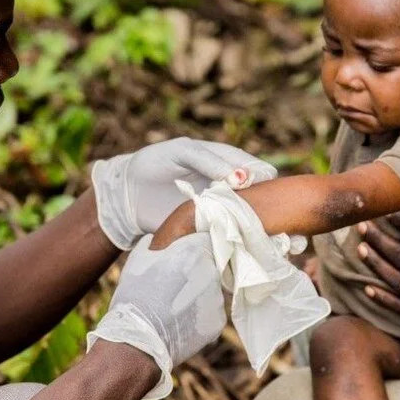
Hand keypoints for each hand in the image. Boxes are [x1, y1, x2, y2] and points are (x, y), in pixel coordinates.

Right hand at [87, 233, 225, 399]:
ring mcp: (217, 299)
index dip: (191, 251)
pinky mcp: (217, 322)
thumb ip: (154, 244)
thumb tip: (157, 239)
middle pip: (209, 268)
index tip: (180, 262)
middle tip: (173, 289)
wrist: (137, 341)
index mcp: (194, 251)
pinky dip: (199, 319)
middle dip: (195, 275)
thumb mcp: (138, 260)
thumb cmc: (134, 296)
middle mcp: (212, 272)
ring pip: (210, 293)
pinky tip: (180, 323)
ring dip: (197, 298)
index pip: (202, 243)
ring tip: (173, 309)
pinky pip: (210, 315)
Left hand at [92, 137, 276, 249]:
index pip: (258, 170)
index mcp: (228, 163)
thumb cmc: (155, 164)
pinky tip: (249, 246)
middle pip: (261, 197)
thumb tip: (243, 179)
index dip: (264, 178)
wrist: (128, 195)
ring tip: (271, 234)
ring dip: (262, 226)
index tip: (262, 188)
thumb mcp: (182, 153)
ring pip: (252, 219)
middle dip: (270, 206)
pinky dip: (243, 241)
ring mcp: (223, 213)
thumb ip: (210, 161)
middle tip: (270, 215)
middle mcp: (231, 189)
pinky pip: (232, 238)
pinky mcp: (211, 233)